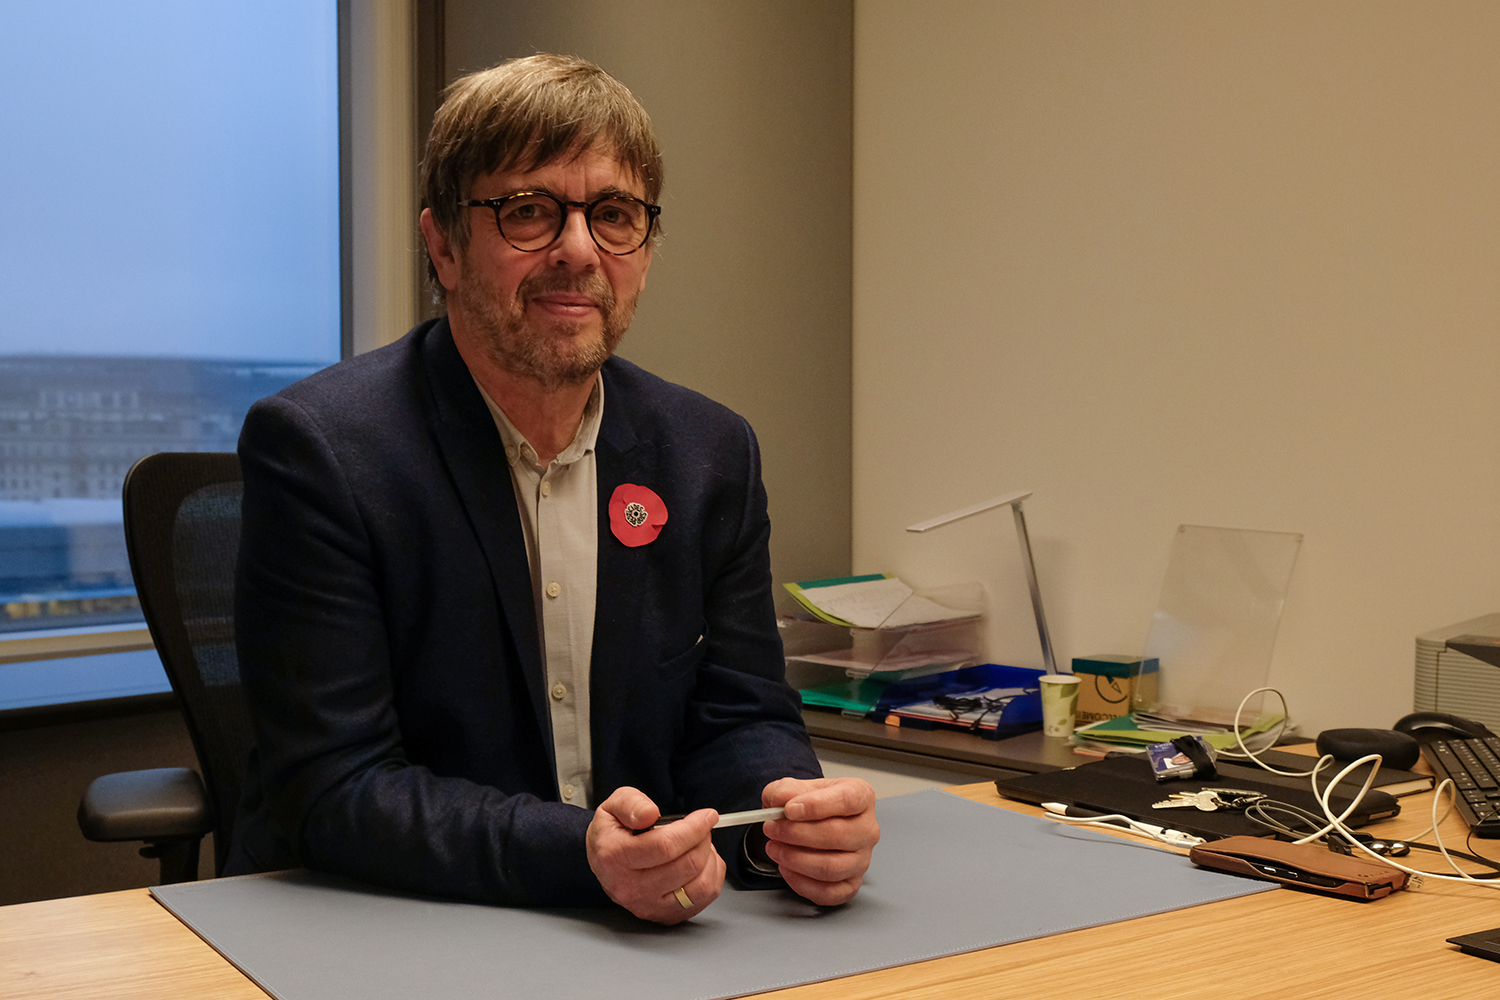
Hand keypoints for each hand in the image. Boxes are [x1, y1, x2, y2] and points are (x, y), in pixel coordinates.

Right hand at [586, 786, 725, 923]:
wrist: (603, 863)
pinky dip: (712, 876)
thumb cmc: (613, 834)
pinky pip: (703, 899)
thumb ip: (631, 804)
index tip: (707, 816)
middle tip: (702, 827)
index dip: (694, 828)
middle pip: (687, 865)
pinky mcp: (664, 915)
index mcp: (616, 856)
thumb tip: (650, 814)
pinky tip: (702, 862)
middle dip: (703, 839)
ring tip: (700, 845)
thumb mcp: (613, 806)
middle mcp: (630, 887)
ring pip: (700, 886)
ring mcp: (648, 905)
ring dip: (709, 859)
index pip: (665, 846)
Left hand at [759, 776, 878, 905]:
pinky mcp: (851, 884)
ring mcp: (862, 859)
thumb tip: (780, 800)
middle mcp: (867, 829)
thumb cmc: (811, 804)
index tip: (789, 809)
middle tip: (772, 828)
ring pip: (832, 867)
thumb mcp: (794, 787)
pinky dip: (801, 883)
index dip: (816, 805)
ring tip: (775, 848)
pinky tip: (786, 868)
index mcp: (861, 796)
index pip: (848, 800)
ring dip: (795, 859)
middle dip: (797, 833)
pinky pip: (828, 892)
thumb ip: (785, 790)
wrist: (812, 823)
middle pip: (837, 835)